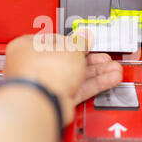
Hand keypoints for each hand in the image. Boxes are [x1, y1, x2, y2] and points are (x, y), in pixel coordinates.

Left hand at [4, 32, 121, 124]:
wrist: (42, 100)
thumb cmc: (44, 70)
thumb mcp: (70, 48)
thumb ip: (80, 44)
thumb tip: (84, 40)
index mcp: (28, 47)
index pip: (54, 41)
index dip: (74, 42)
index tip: (87, 43)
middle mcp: (34, 66)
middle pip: (68, 61)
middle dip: (91, 60)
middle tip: (104, 58)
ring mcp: (45, 85)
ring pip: (75, 76)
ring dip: (96, 72)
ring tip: (113, 69)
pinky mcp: (56, 100)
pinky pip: (77, 89)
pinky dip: (93, 85)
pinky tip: (108, 80)